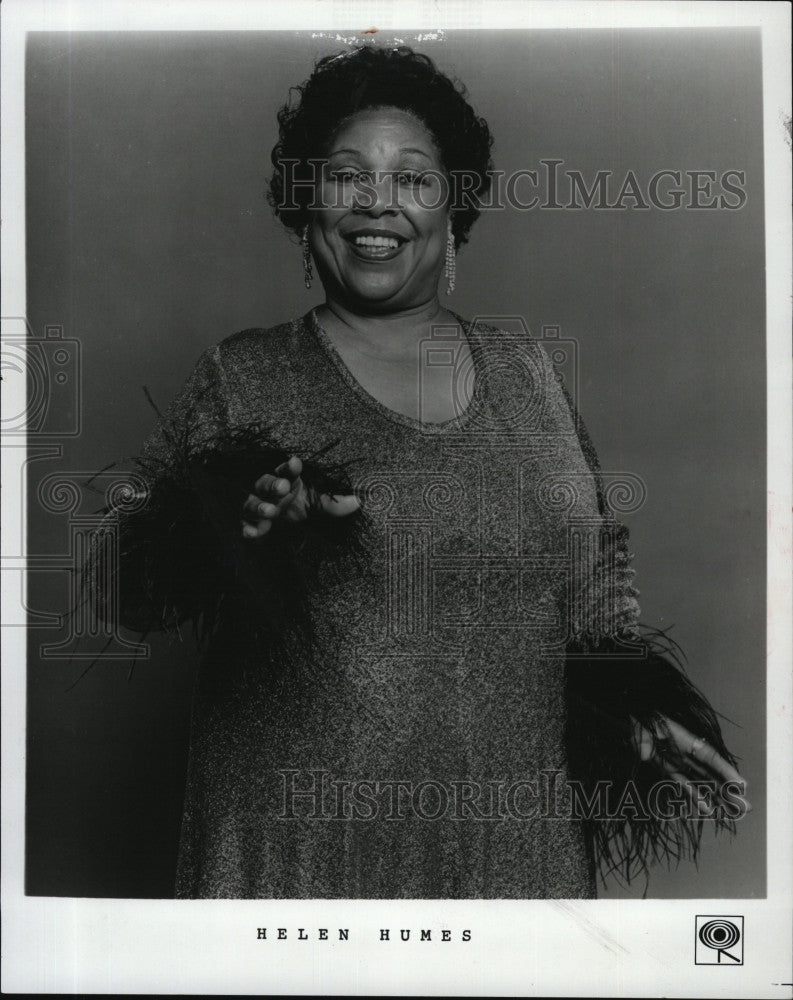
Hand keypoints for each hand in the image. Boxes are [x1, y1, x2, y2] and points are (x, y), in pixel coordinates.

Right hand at [241, 455, 358, 539]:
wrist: (282, 527)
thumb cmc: (298, 505)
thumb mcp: (316, 504)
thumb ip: (334, 503)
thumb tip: (359, 501)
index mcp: (286, 480)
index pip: (286, 470)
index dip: (290, 467)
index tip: (296, 463)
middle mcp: (268, 490)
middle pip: (266, 483)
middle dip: (274, 484)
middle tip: (284, 487)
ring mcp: (257, 506)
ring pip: (252, 503)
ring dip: (260, 506)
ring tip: (270, 512)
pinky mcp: (249, 524)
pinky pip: (245, 525)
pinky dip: (248, 529)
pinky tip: (253, 534)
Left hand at [632, 714, 751, 816]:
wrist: (630, 721)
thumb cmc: (639, 722)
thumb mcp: (642, 727)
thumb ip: (644, 741)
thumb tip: (644, 754)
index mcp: (685, 740)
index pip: (710, 757)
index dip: (726, 771)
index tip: (742, 785)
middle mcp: (686, 753)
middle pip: (712, 773)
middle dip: (729, 791)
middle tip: (746, 808)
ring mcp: (679, 762)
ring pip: (703, 782)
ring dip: (718, 797)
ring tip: (734, 813)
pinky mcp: (668, 770)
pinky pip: (686, 785)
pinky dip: (697, 796)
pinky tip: (708, 809)